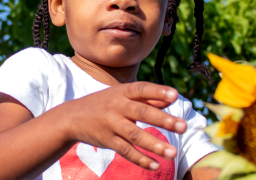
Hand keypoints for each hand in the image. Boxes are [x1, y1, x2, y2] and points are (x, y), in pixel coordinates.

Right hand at [57, 82, 186, 170]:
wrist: (72, 117)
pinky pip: (125, 151)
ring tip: (172, 153)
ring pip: (134, 135)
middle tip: (183, 126)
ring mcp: (111, 124)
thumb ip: (147, 97)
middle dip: (163, 120)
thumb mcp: (121, 95)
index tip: (175, 95)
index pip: (142, 89)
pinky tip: (156, 166)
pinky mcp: (107, 141)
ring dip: (154, 144)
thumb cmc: (104, 103)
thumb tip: (171, 98)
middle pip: (142, 112)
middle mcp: (117, 107)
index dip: (158, 91)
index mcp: (122, 92)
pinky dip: (140, 159)